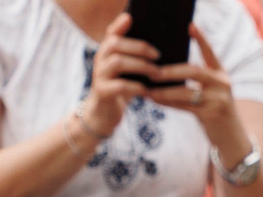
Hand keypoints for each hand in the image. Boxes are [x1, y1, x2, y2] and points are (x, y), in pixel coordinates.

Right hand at [80, 14, 154, 138]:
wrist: (104, 114)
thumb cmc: (122, 90)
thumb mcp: (129, 72)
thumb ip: (138, 59)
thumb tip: (163, 49)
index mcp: (107, 52)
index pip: (111, 33)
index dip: (119, 24)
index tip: (131, 17)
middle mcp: (100, 59)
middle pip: (115, 44)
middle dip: (139, 47)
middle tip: (158, 55)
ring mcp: (99, 75)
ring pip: (117, 62)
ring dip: (140, 66)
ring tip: (157, 73)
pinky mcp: (102, 92)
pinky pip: (118, 86)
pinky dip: (135, 87)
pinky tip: (147, 90)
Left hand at [166, 25, 250, 164]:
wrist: (233, 139)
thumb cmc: (217, 112)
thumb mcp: (213, 93)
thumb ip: (199, 80)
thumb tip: (166, 69)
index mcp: (222, 75)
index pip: (211, 53)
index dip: (201, 39)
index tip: (190, 26)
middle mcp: (223, 85)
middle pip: (195, 71)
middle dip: (171, 71)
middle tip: (153, 71)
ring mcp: (219, 100)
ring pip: (186, 92)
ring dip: (164, 91)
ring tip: (148, 89)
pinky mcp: (212, 115)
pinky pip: (185, 107)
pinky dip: (168, 103)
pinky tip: (156, 100)